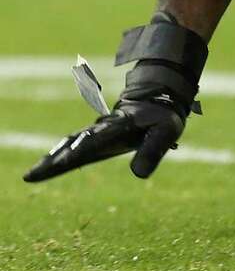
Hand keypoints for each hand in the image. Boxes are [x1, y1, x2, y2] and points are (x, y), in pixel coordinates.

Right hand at [23, 59, 197, 182]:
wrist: (158, 95)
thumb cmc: (163, 116)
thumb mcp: (165, 131)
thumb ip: (153, 150)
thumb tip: (139, 175)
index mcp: (120, 125)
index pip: (97, 139)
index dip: (81, 150)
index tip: (62, 163)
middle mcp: (104, 127)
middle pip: (76, 142)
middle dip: (55, 158)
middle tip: (32, 174)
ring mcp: (98, 130)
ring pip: (71, 143)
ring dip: (52, 157)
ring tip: (32, 174)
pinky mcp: (96, 135)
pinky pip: (74, 143)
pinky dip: (58, 153)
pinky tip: (45, 165)